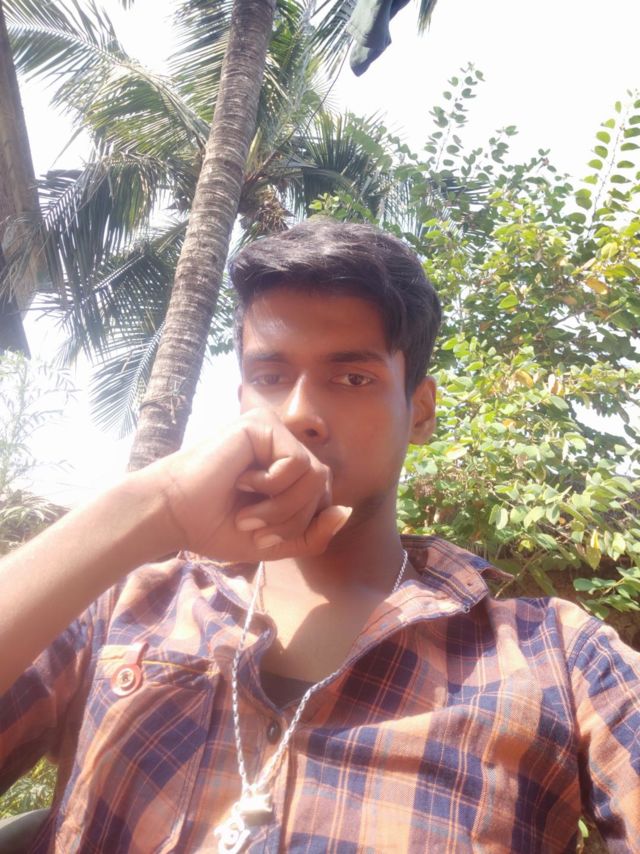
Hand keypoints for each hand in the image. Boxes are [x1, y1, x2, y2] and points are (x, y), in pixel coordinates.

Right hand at [149, 408, 350, 562]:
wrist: (172, 514)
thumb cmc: (213, 525)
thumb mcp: (273, 542)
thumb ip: (311, 534)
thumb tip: (346, 511)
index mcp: (285, 469)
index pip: (324, 497)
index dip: (303, 525)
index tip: (263, 540)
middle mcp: (283, 444)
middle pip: (324, 487)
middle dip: (293, 520)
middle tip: (253, 528)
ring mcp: (274, 431)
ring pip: (315, 476)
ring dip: (282, 508)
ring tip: (247, 512)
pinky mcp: (263, 424)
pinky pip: (297, 463)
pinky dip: (272, 487)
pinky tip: (241, 482)